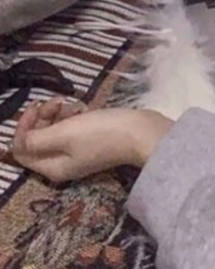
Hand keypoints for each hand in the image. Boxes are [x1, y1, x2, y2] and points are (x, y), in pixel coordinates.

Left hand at [9, 98, 173, 183]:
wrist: (141, 133)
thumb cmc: (101, 133)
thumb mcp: (63, 134)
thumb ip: (35, 139)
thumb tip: (19, 142)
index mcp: (52, 168)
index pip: (21, 151)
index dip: (23, 128)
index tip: (35, 106)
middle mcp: (62, 165)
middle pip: (38, 141)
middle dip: (41, 118)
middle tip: (55, 101)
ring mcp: (79, 155)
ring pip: (55, 133)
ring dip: (56, 115)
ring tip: (69, 102)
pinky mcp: (93, 144)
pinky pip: (71, 132)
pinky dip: (72, 118)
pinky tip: (82, 108)